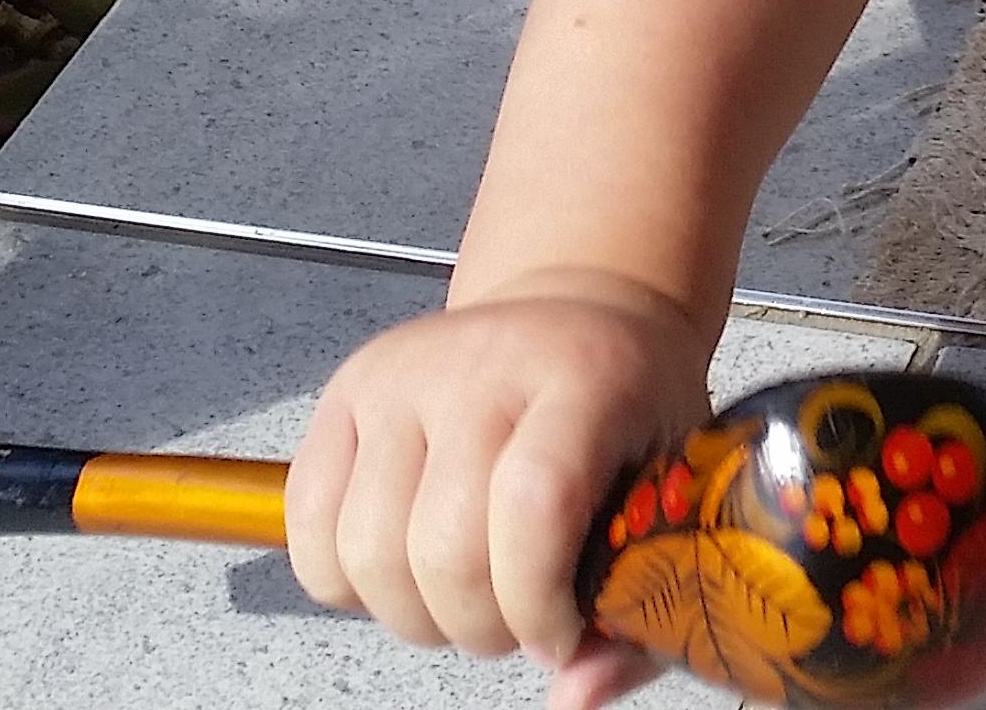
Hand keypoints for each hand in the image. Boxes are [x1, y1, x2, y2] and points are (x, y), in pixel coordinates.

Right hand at [287, 271, 705, 708]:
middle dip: (480, 624)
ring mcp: (403, 375)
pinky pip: (311, 528)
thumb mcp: (673, 489)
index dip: (536, 600)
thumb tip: (573, 695)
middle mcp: (485, 366)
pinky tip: (408, 568)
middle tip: (516, 620)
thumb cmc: (631, 406)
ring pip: (367, 552)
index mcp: (586, 380)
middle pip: (443, 547)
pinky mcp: (345, 392)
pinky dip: (349, 582)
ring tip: (465, 594)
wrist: (579, 312)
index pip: (534, 505)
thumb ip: (643, 605)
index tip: (559, 633)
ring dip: (415, 613)